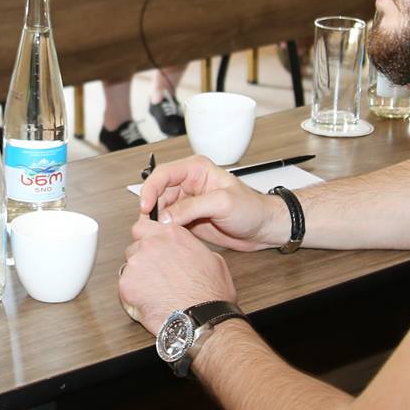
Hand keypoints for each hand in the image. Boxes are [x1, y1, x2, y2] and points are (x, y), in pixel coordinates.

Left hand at [120, 220, 237, 335]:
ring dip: (138, 277)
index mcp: (172, 235)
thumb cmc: (210, 295)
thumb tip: (188, 251)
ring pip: (128, 266)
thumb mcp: (213, 260)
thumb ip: (192, 248)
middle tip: (156, 276)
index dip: (146, 238)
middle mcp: (151, 244)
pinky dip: (133, 295)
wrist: (201, 320)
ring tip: (157, 293)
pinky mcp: (126, 284)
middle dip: (142, 259)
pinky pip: (124, 286)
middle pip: (134, 246)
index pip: (144, 226)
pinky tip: (150, 302)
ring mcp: (136, 263)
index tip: (150, 248)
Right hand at [139, 155, 282, 250]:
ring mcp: (187, 203)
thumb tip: (165, 216)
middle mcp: (188, 184)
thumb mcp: (222, 204)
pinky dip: (164, 232)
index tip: (146, 207)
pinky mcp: (187, 220)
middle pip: (157, 193)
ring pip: (160, 210)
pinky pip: (168, 224)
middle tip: (151, 226)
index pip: (163, 174)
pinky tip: (167, 239)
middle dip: (152, 209)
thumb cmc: (252, 209)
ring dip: (157, 223)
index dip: (150, 189)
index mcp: (196, 170)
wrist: (263, 228)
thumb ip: (192, 208)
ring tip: (159, 235)